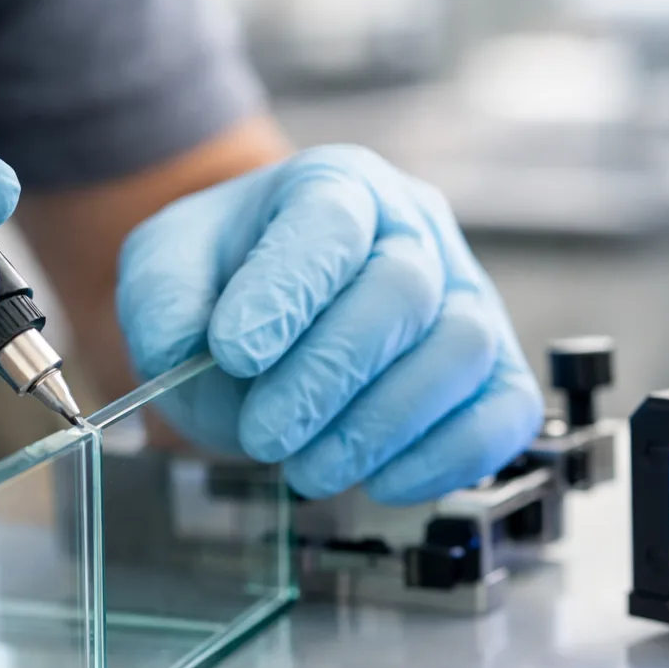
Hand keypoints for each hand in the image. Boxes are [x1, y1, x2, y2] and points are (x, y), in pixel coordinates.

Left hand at [118, 144, 542, 503]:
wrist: (265, 326)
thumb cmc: (228, 288)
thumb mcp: (167, 268)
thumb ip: (163, 296)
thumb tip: (184, 349)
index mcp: (335, 186)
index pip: (331, 222)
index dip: (288, 291)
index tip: (233, 353)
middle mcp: (413, 231)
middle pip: (404, 288)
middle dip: (329, 375)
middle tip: (266, 433)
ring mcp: (464, 300)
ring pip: (462, 349)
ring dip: (382, 425)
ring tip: (309, 468)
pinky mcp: (491, 372)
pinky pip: (505, 413)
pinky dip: (446, 458)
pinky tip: (380, 481)